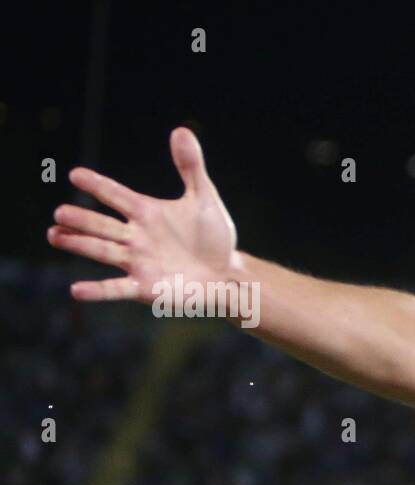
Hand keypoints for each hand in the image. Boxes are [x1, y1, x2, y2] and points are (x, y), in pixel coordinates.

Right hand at [47, 127, 236, 302]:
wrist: (227, 273)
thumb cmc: (213, 236)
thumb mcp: (204, 199)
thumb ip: (191, 167)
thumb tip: (182, 130)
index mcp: (146, 212)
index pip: (116, 195)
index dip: (98, 185)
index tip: (75, 174)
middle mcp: (135, 236)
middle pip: (103, 225)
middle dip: (82, 219)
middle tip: (61, 212)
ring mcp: (137, 262)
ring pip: (102, 251)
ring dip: (79, 244)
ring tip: (55, 234)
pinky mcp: (145, 287)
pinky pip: (117, 288)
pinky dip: (98, 290)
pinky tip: (76, 290)